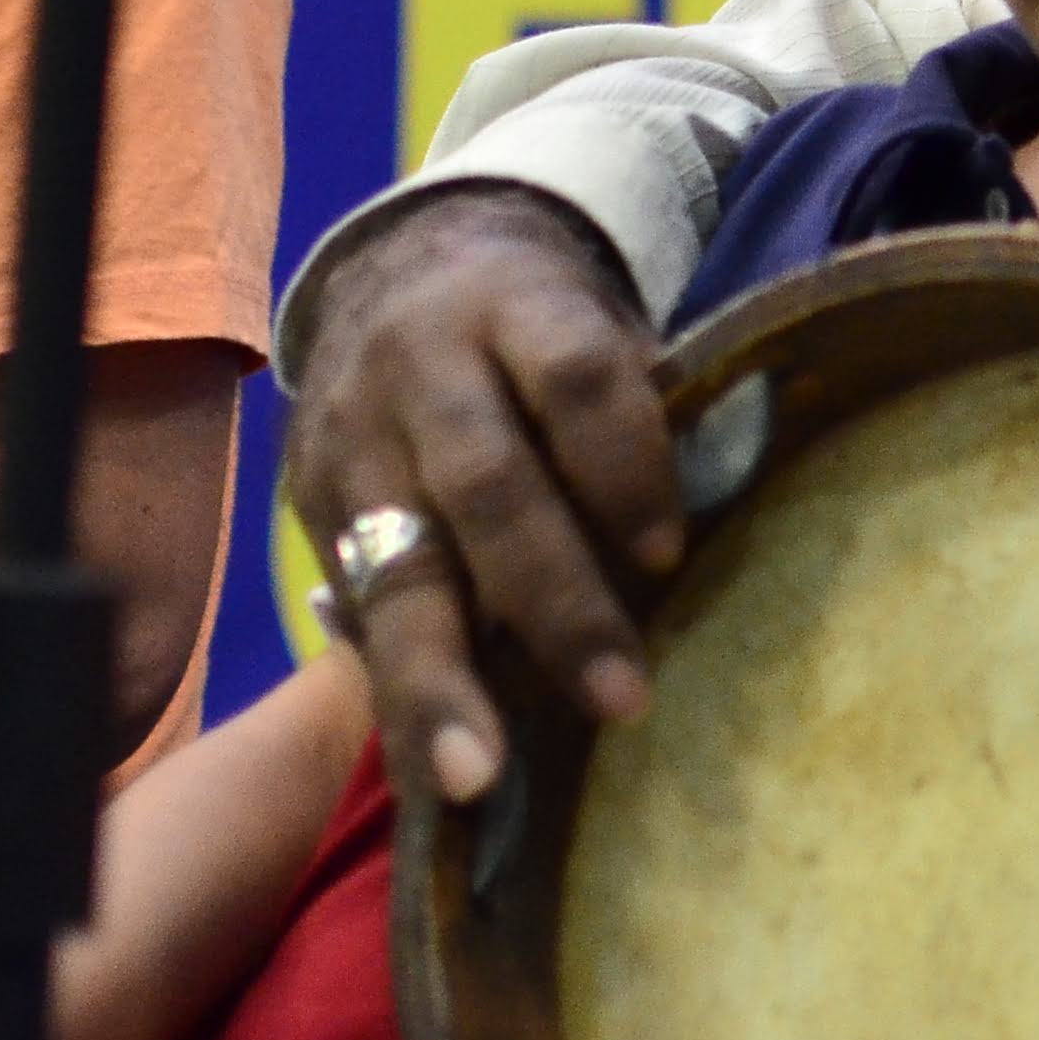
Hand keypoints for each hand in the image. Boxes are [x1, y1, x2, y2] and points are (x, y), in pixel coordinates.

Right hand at [275, 184, 675, 802]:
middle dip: (555, 601)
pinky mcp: (309, 504)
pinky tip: (428, 772)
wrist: (394, 264)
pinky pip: (353, 614)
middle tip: (621, 700)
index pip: (576, 377)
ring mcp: (354, 440)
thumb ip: (642, 406)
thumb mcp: (592, 318)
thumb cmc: (537, 321)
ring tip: (475, 775)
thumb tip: (729, 517)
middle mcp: (423, 368)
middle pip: (487, 486)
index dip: (625, 465)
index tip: (669, 554)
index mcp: (518, 304)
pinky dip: (394, 697)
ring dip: (439, 681)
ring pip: (397, 568)